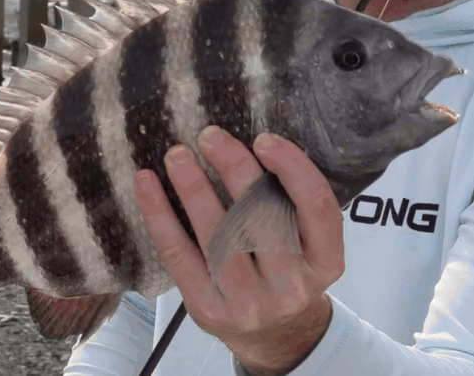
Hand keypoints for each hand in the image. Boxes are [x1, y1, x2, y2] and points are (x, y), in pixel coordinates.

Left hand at [133, 126, 345, 373]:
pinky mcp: (208, 308)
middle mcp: (291, 285)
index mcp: (325, 261)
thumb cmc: (287, 272)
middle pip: (263, 218)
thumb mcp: (309, 244)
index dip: (292, 167)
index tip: (264, 138)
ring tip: (178, 155)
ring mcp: (249, 301)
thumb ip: (292, 203)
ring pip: (218, 236)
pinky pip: (180, 254)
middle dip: (235, 169)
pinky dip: (160, 215)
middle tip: (210, 136)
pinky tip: (147, 184)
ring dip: (194, 188)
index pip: (317, 206)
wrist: (275, 337)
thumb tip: (247, 144)